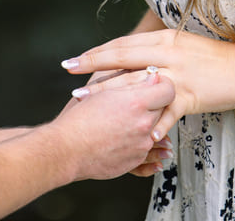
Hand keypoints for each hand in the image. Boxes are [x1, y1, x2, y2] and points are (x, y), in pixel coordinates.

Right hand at [51, 68, 174, 180]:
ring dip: (151, 123)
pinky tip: (139, 138)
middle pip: (164, 109)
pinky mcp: (136, 160)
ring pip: (159, 130)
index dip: (162, 84)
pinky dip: (145, 142)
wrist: (66, 150)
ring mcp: (142, 145)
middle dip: (156, 103)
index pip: (168, 89)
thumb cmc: (79, 119)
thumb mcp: (102, 90)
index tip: (156, 82)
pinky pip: (150, 150)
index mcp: (136, 103)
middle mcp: (143, 125)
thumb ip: (129, 79)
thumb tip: (149, 74)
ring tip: (137, 120)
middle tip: (144, 99)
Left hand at [61, 29, 234, 142]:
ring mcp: (177, 74)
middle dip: (92, 67)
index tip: (75, 59)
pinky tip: (137, 133)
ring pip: (136, 83)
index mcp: (164, 39)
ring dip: (108, 92)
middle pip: (122, 59)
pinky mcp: (191, 94)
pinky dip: (153, 123)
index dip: (97, 52)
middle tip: (69, 74)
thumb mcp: (183, 45)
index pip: (123, 45)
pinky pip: (167, 111)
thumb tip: (135, 53)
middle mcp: (167, 53)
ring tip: (85, 100)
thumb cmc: (214, 58)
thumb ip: (159, 49)